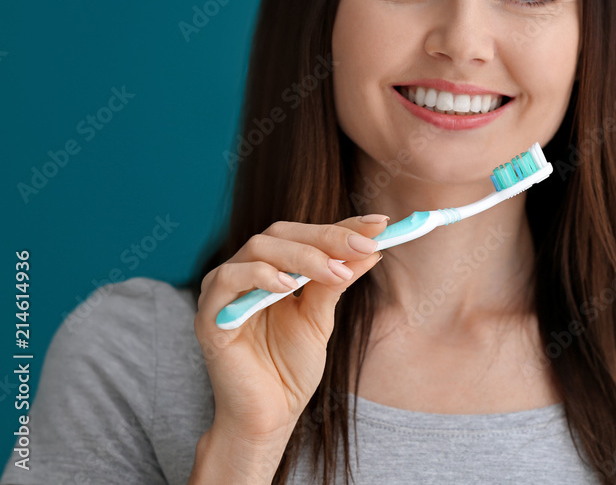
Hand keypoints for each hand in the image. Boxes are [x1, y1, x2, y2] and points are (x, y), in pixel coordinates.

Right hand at [193, 215, 388, 442]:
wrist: (269, 416)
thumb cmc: (291, 368)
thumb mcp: (321, 318)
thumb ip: (337, 282)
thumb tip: (372, 249)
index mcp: (272, 270)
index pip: (306, 235)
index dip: (342, 226)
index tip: (380, 224)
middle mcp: (245, 272)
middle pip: (282, 233)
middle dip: (326, 237)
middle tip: (362, 247)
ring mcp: (224, 291)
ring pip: (258, 248)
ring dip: (301, 255)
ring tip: (334, 272)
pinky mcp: (209, 315)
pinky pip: (228, 279)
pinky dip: (260, 275)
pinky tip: (289, 286)